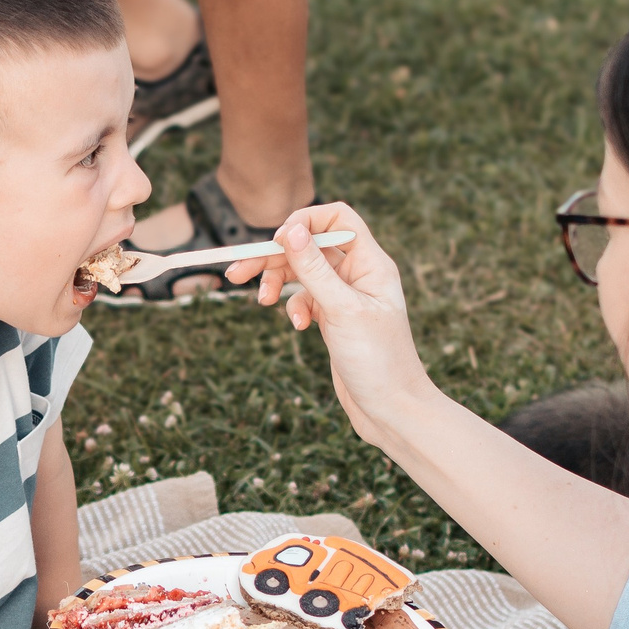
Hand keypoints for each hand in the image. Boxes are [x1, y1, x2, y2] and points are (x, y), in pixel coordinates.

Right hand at [226, 205, 432, 454]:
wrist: (392, 410)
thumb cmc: (378, 361)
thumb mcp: (342, 311)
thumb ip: (314, 269)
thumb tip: (289, 230)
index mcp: (371, 263)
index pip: (337, 218)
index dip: (304, 221)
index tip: (276, 242)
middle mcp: (359, 274)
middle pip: (310, 245)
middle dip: (274, 256)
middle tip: (236, 273)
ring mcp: (345, 296)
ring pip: (302, 272)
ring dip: (277, 282)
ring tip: (261, 301)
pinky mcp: (334, 318)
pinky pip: (305, 299)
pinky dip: (293, 307)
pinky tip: (298, 327)